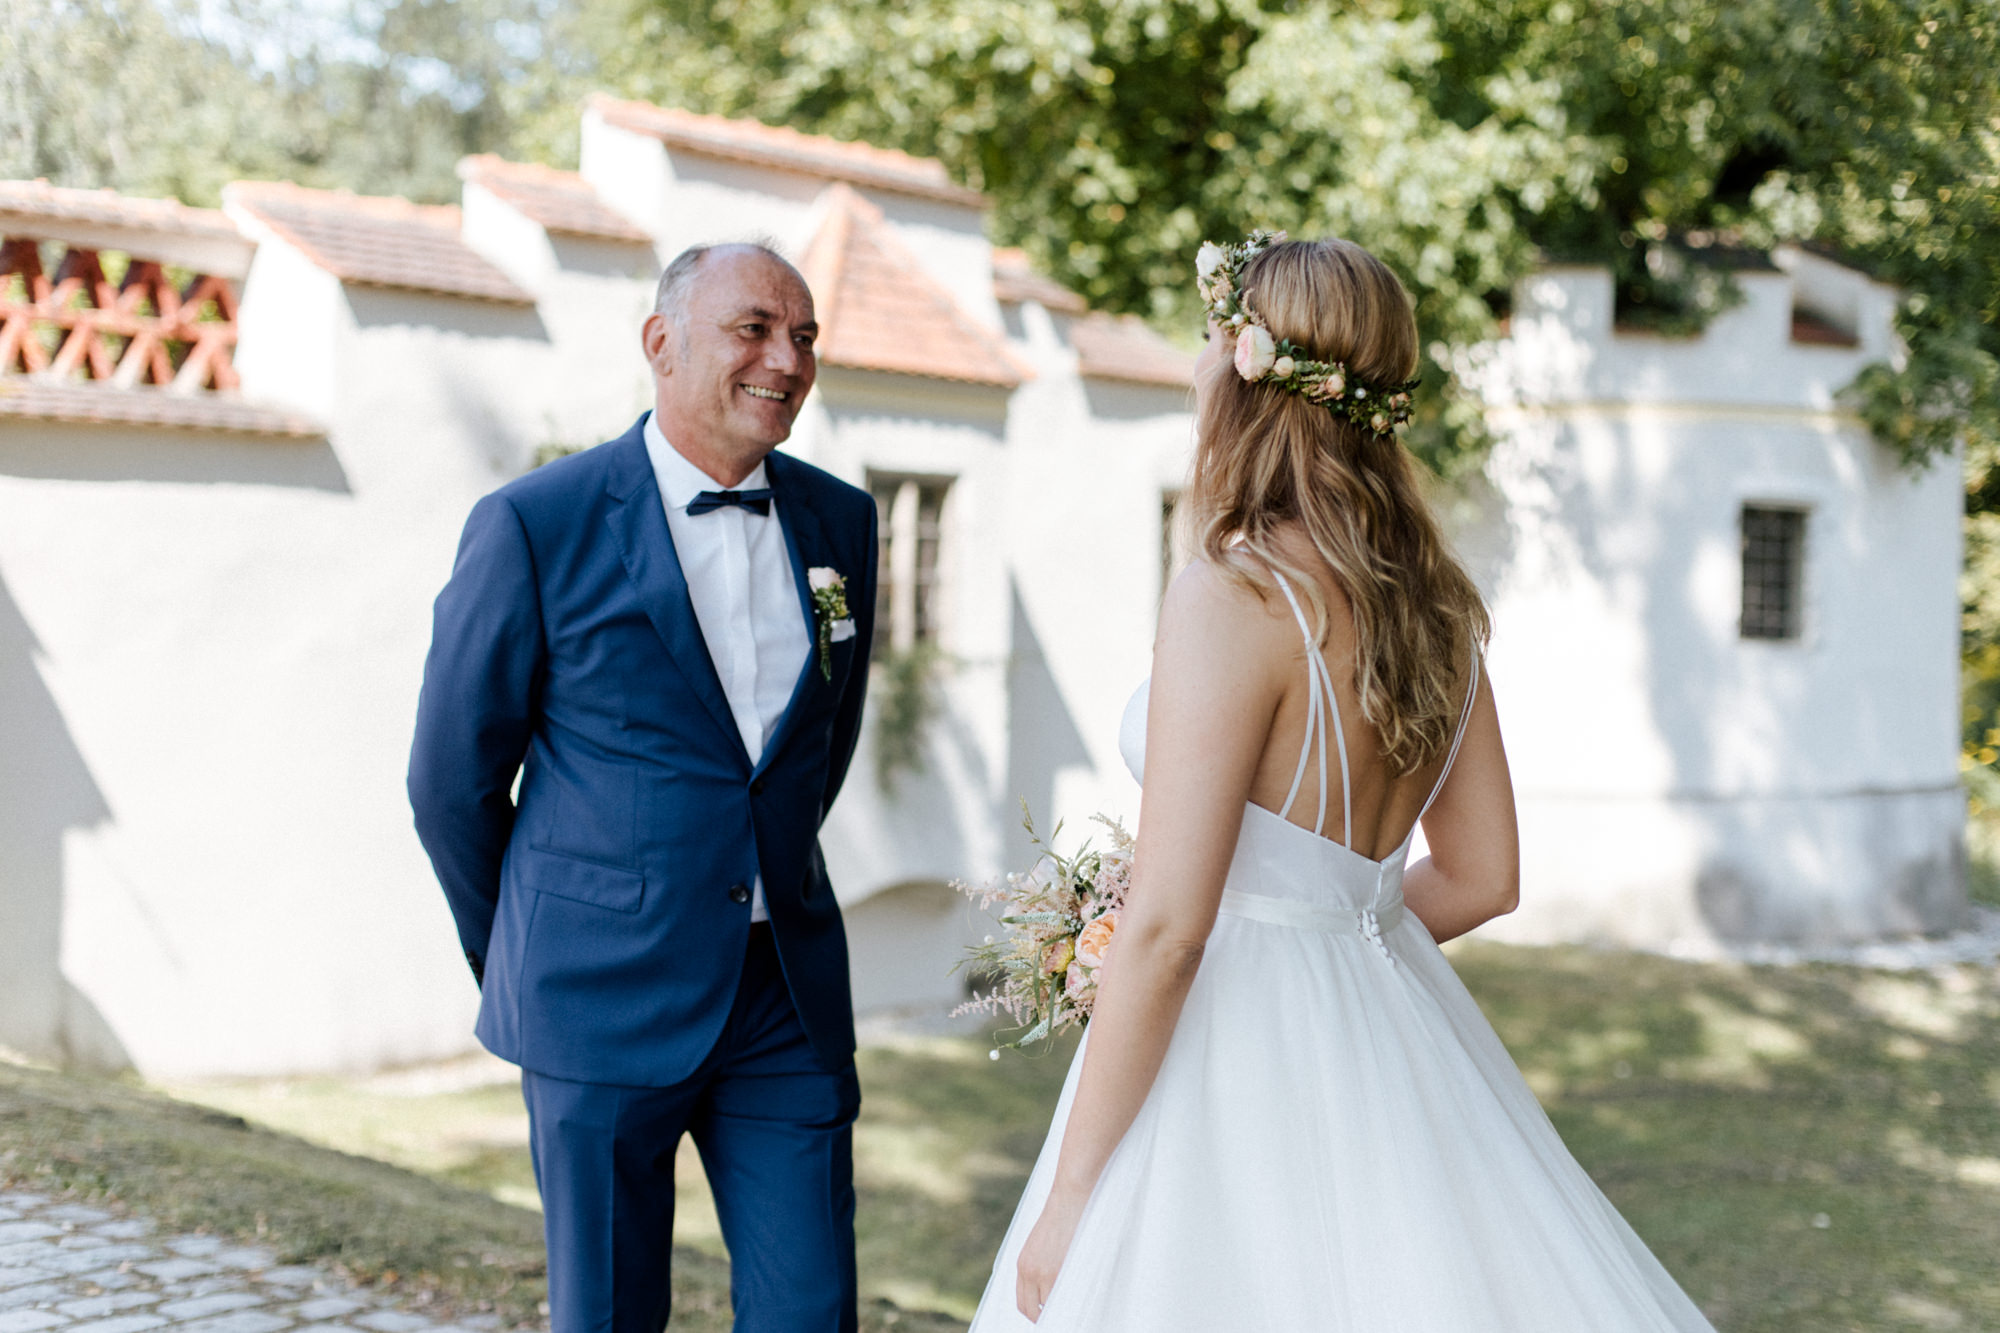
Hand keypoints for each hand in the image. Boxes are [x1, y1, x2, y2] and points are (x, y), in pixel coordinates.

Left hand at [1016, 1183, 1087, 1321]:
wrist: (1070, 1196)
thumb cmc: (1062, 1215)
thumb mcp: (1042, 1242)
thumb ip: (1041, 1264)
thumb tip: (1050, 1285)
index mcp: (1022, 1264)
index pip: (1023, 1303)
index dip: (1034, 1313)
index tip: (1046, 1315)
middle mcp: (1028, 1271)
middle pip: (1031, 1311)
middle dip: (1044, 1318)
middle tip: (1058, 1317)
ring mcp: (1043, 1272)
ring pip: (1048, 1307)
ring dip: (1058, 1309)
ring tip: (1071, 1306)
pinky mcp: (1058, 1269)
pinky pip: (1061, 1298)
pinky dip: (1068, 1303)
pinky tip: (1077, 1299)